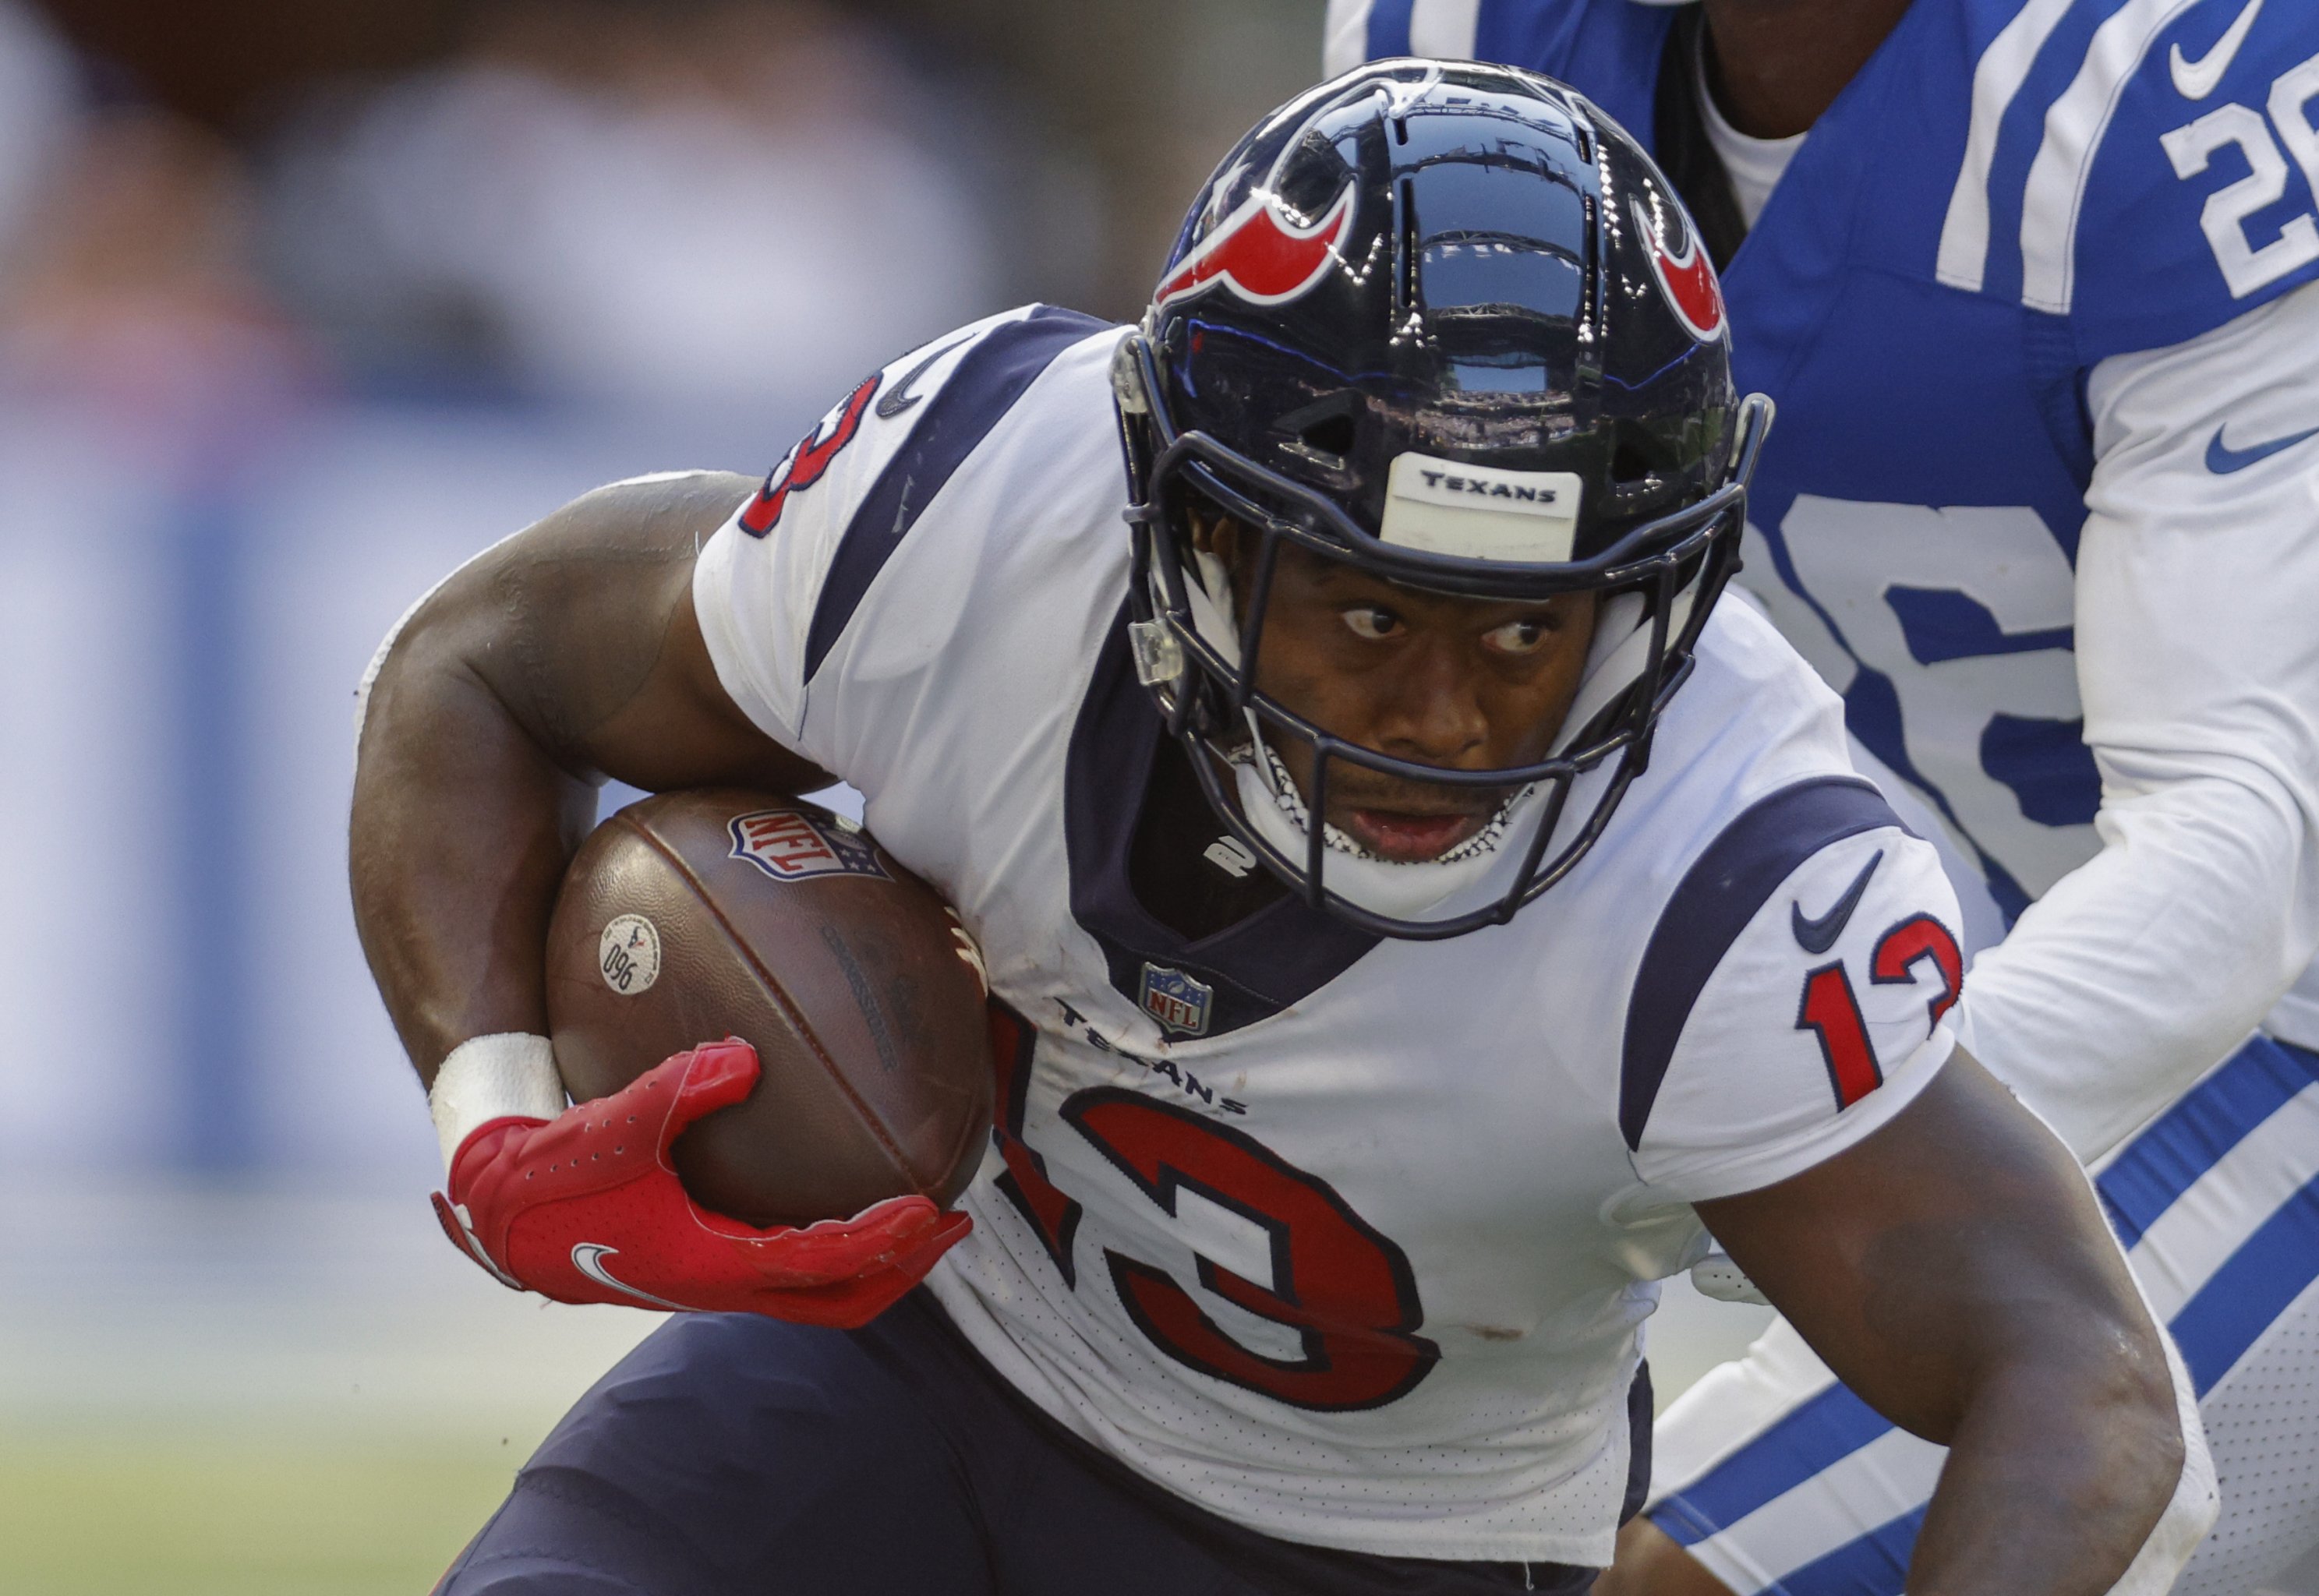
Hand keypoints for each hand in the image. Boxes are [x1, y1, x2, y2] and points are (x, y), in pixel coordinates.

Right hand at [430, 1038, 969, 1325]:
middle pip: (839, 1302)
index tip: (930, 1209)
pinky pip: (785, 1269)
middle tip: (952, 1227)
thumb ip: (677, 1089)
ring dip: (871, 1264)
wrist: (499, 1212)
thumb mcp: (613, 1126)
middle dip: (902, 1270)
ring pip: (815, 1294)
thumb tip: (746, 1057)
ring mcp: (714, 1282)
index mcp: (711, 1266)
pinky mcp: (702, 1264)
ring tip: (916, 1218)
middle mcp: (721, 1287)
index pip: (823, 1263)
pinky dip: (827, 1248)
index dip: (883, 1240)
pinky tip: (835, 1194)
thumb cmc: (552, 1175)